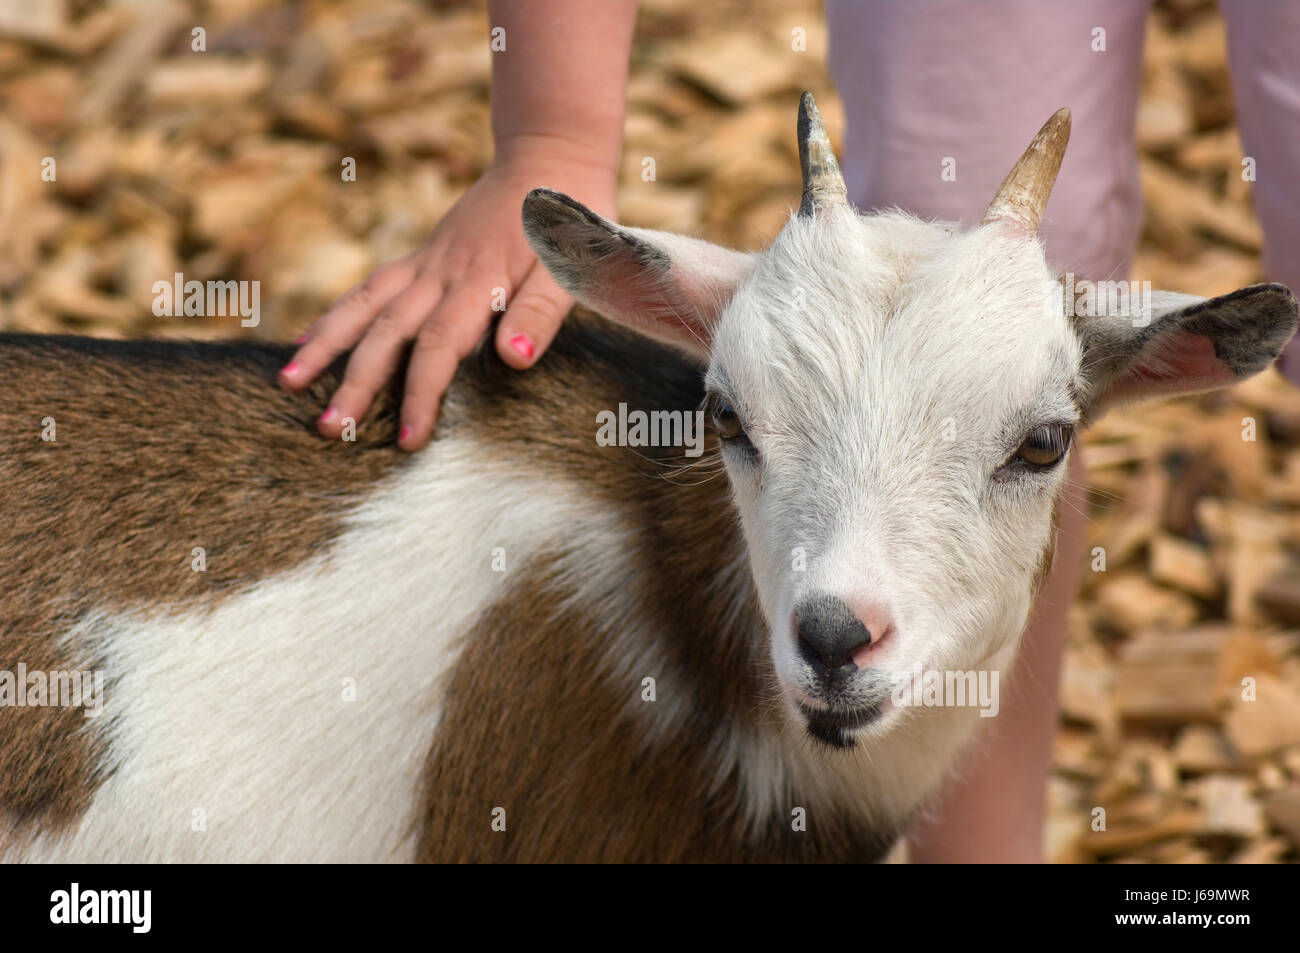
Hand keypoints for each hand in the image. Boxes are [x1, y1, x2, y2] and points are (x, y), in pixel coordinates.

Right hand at [279, 139, 617, 449]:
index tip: (407, 438)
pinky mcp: (423, 257)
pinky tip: (307, 338)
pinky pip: (371, 287)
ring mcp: (427, 263)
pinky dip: (337, 313)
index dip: (420, 393)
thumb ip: (542, 313)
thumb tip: (512, 360)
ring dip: (325, 344)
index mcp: (480, 281)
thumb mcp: (571, 266)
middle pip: (387, 332)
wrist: (550, 153)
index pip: (440, 346)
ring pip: (365, 305)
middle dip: (354, 382)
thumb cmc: (570, 219)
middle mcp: (442, 273)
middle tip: (326, 429)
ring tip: (288, 381)